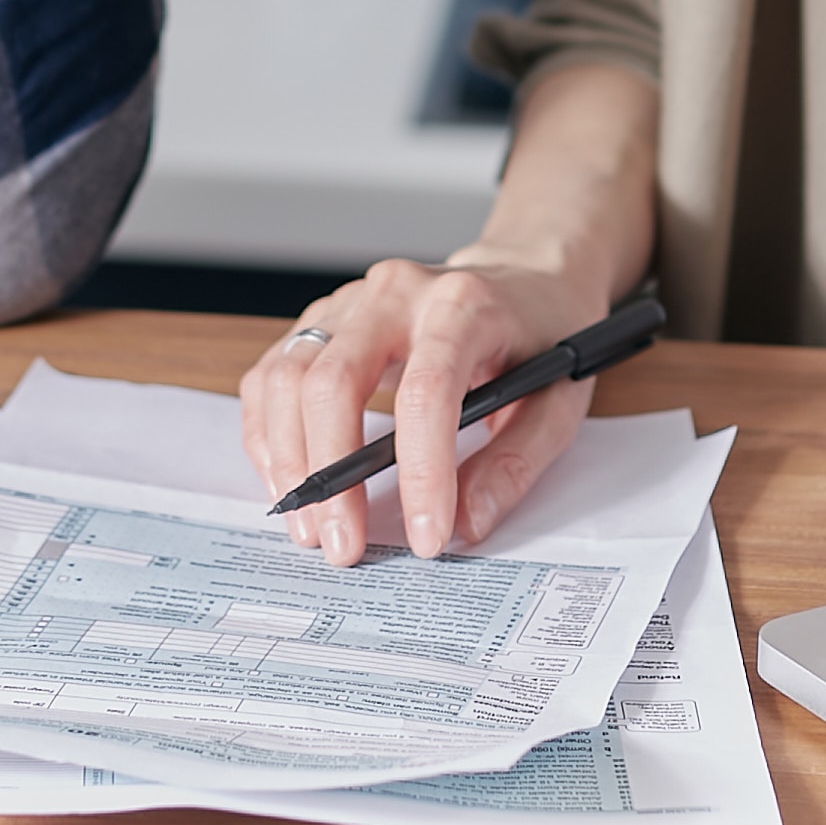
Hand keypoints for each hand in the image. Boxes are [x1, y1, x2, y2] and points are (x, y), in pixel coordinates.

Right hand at [239, 253, 598, 565]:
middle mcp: (395, 293)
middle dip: (330, 473)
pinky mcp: (321, 322)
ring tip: (309, 528)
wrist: (521, 278)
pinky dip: (268, 435)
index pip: (427, 388)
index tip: (426, 537)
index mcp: (463, 305)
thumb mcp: (556, 401)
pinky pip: (270, 376)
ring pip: (287, 376)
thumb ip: (514, 464)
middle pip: (333, 379)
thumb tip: (466, 524)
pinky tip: (287, 481)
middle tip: (343, 546)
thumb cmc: (540, 337)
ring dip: (288, 460)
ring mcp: (349, 303)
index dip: (422, 471)